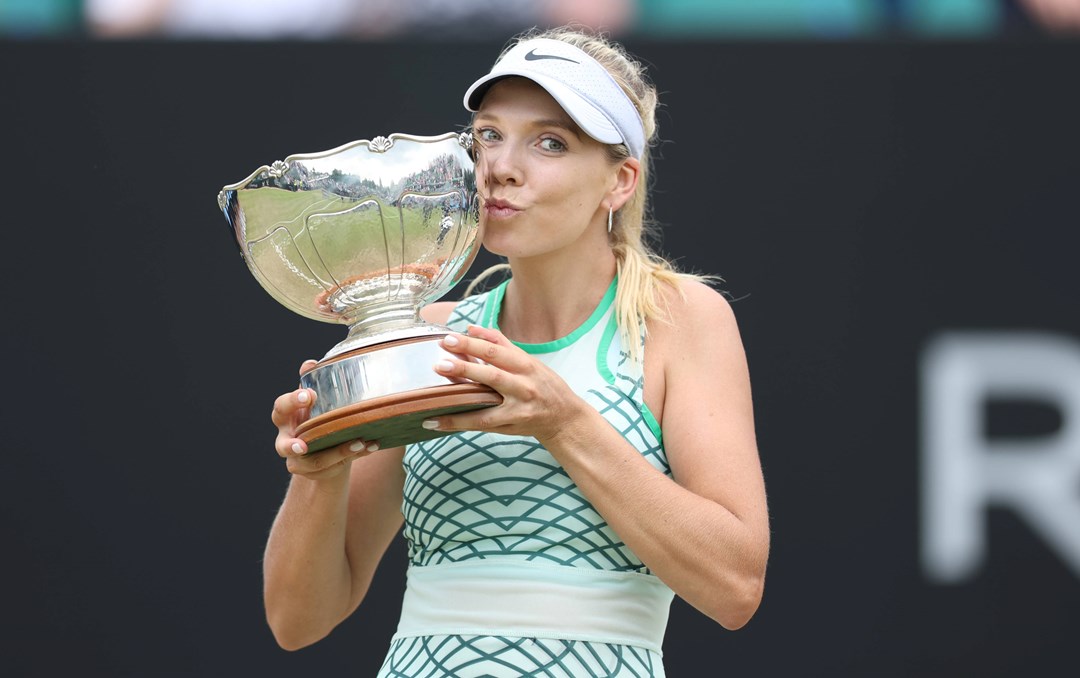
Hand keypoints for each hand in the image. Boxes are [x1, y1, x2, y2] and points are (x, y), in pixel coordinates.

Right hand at [271, 359, 377, 479]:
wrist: (322, 443)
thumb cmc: (316, 414)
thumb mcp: (315, 398)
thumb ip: (313, 381)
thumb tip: (311, 363)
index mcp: (285, 417)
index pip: (281, 408)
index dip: (292, 402)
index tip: (309, 395)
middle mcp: (286, 440)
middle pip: (283, 446)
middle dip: (293, 446)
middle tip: (304, 446)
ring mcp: (299, 461)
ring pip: (315, 462)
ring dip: (338, 452)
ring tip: (359, 442)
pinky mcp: (315, 472)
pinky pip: (334, 467)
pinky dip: (354, 455)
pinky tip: (370, 445)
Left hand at [424, 325, 587, 442]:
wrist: (564, 418)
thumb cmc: (544, 385)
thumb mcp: (529, 361)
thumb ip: (501, 344)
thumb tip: (472, 328)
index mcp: (526, 365)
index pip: (496, 351)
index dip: (472, 344)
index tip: (449, 339)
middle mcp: (523, 385)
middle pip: (492, 373)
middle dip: (465, 367)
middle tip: (440, 361)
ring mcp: (517, 407)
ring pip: (486, 399)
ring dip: (460, 393)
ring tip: (437, 390)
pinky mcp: (511, 425)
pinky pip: (481, 423)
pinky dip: (457, 421)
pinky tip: (435, 420)